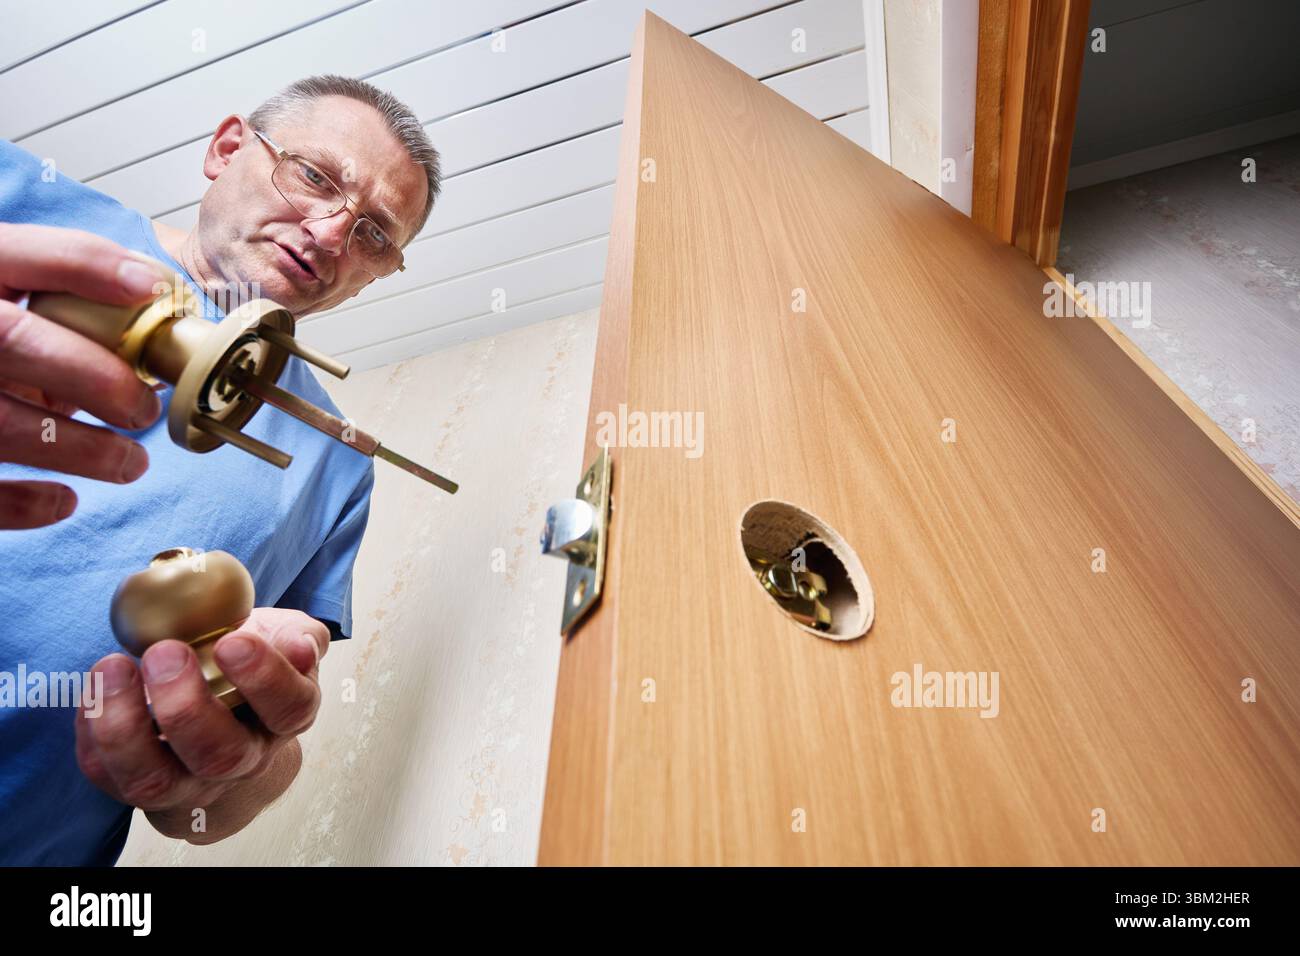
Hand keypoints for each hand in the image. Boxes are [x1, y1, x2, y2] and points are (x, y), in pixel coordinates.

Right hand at [0, 223, 167, 529]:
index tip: (153, 289)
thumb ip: (52, 311)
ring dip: (80, 448)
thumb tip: (149, 339)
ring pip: (0, 423)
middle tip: (145, 408)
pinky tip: (65, 501)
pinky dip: (23, 502)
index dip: (85, 265)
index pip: (17, 253)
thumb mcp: (3, 306)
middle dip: (94, 376)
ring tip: (132, 462)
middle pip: (10, 340)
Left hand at [75, 607, 328, 842]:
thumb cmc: (248, 673)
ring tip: (113, 668)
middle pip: (220, 754)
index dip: (264, 679)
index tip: (233, 641)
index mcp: (282, 720)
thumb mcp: (282, 643)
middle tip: (165, 652)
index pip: (288, 709)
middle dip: (186, 705)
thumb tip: (298, 645)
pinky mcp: (137, 787)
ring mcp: (187, 782)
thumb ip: (298, 635)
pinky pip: (107, 775)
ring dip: (125, 727)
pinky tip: (94, 689)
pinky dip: (92, 734)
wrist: (223, 724)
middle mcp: (240, 760)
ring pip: (155, 781)